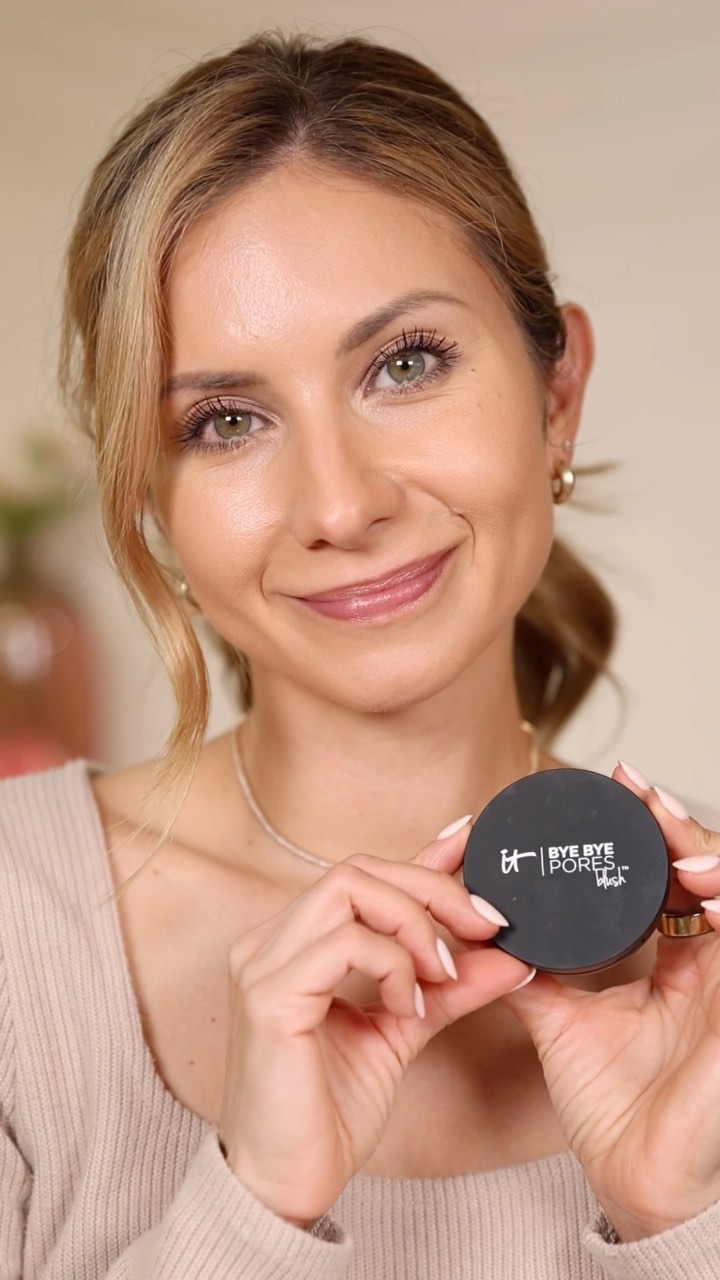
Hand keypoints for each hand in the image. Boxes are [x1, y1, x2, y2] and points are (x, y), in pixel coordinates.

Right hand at [218, 822, 530, 1225]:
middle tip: (483, 926)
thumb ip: (447, 984)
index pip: (361, 877)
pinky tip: (408, 1005)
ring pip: (349, 889)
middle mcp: (268, 942)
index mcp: (292, 943)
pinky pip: (342, 942)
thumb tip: (509, 954)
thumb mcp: (403, 1028)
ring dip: (414, 924)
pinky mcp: (269, 997)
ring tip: (442, 975)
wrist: (286, 1186)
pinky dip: (391, 963)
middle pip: (358, 870)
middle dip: (431, 890)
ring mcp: (261, 964)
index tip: (473, 849)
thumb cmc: (329, 1112)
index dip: (421, 859)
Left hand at [507, 764, 719, 1242]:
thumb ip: (533, 971)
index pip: (673, 878)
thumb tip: (482, 928)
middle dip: (675, 823)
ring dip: (706, 854)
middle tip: (634, 785)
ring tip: (665, 836)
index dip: (654, 829)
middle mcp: (711, 964)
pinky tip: (697, 886)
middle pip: (709, 870)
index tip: (617, 781)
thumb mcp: (563, 1022)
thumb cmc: (616, 1109)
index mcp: (679, 964)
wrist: (638, 1180)